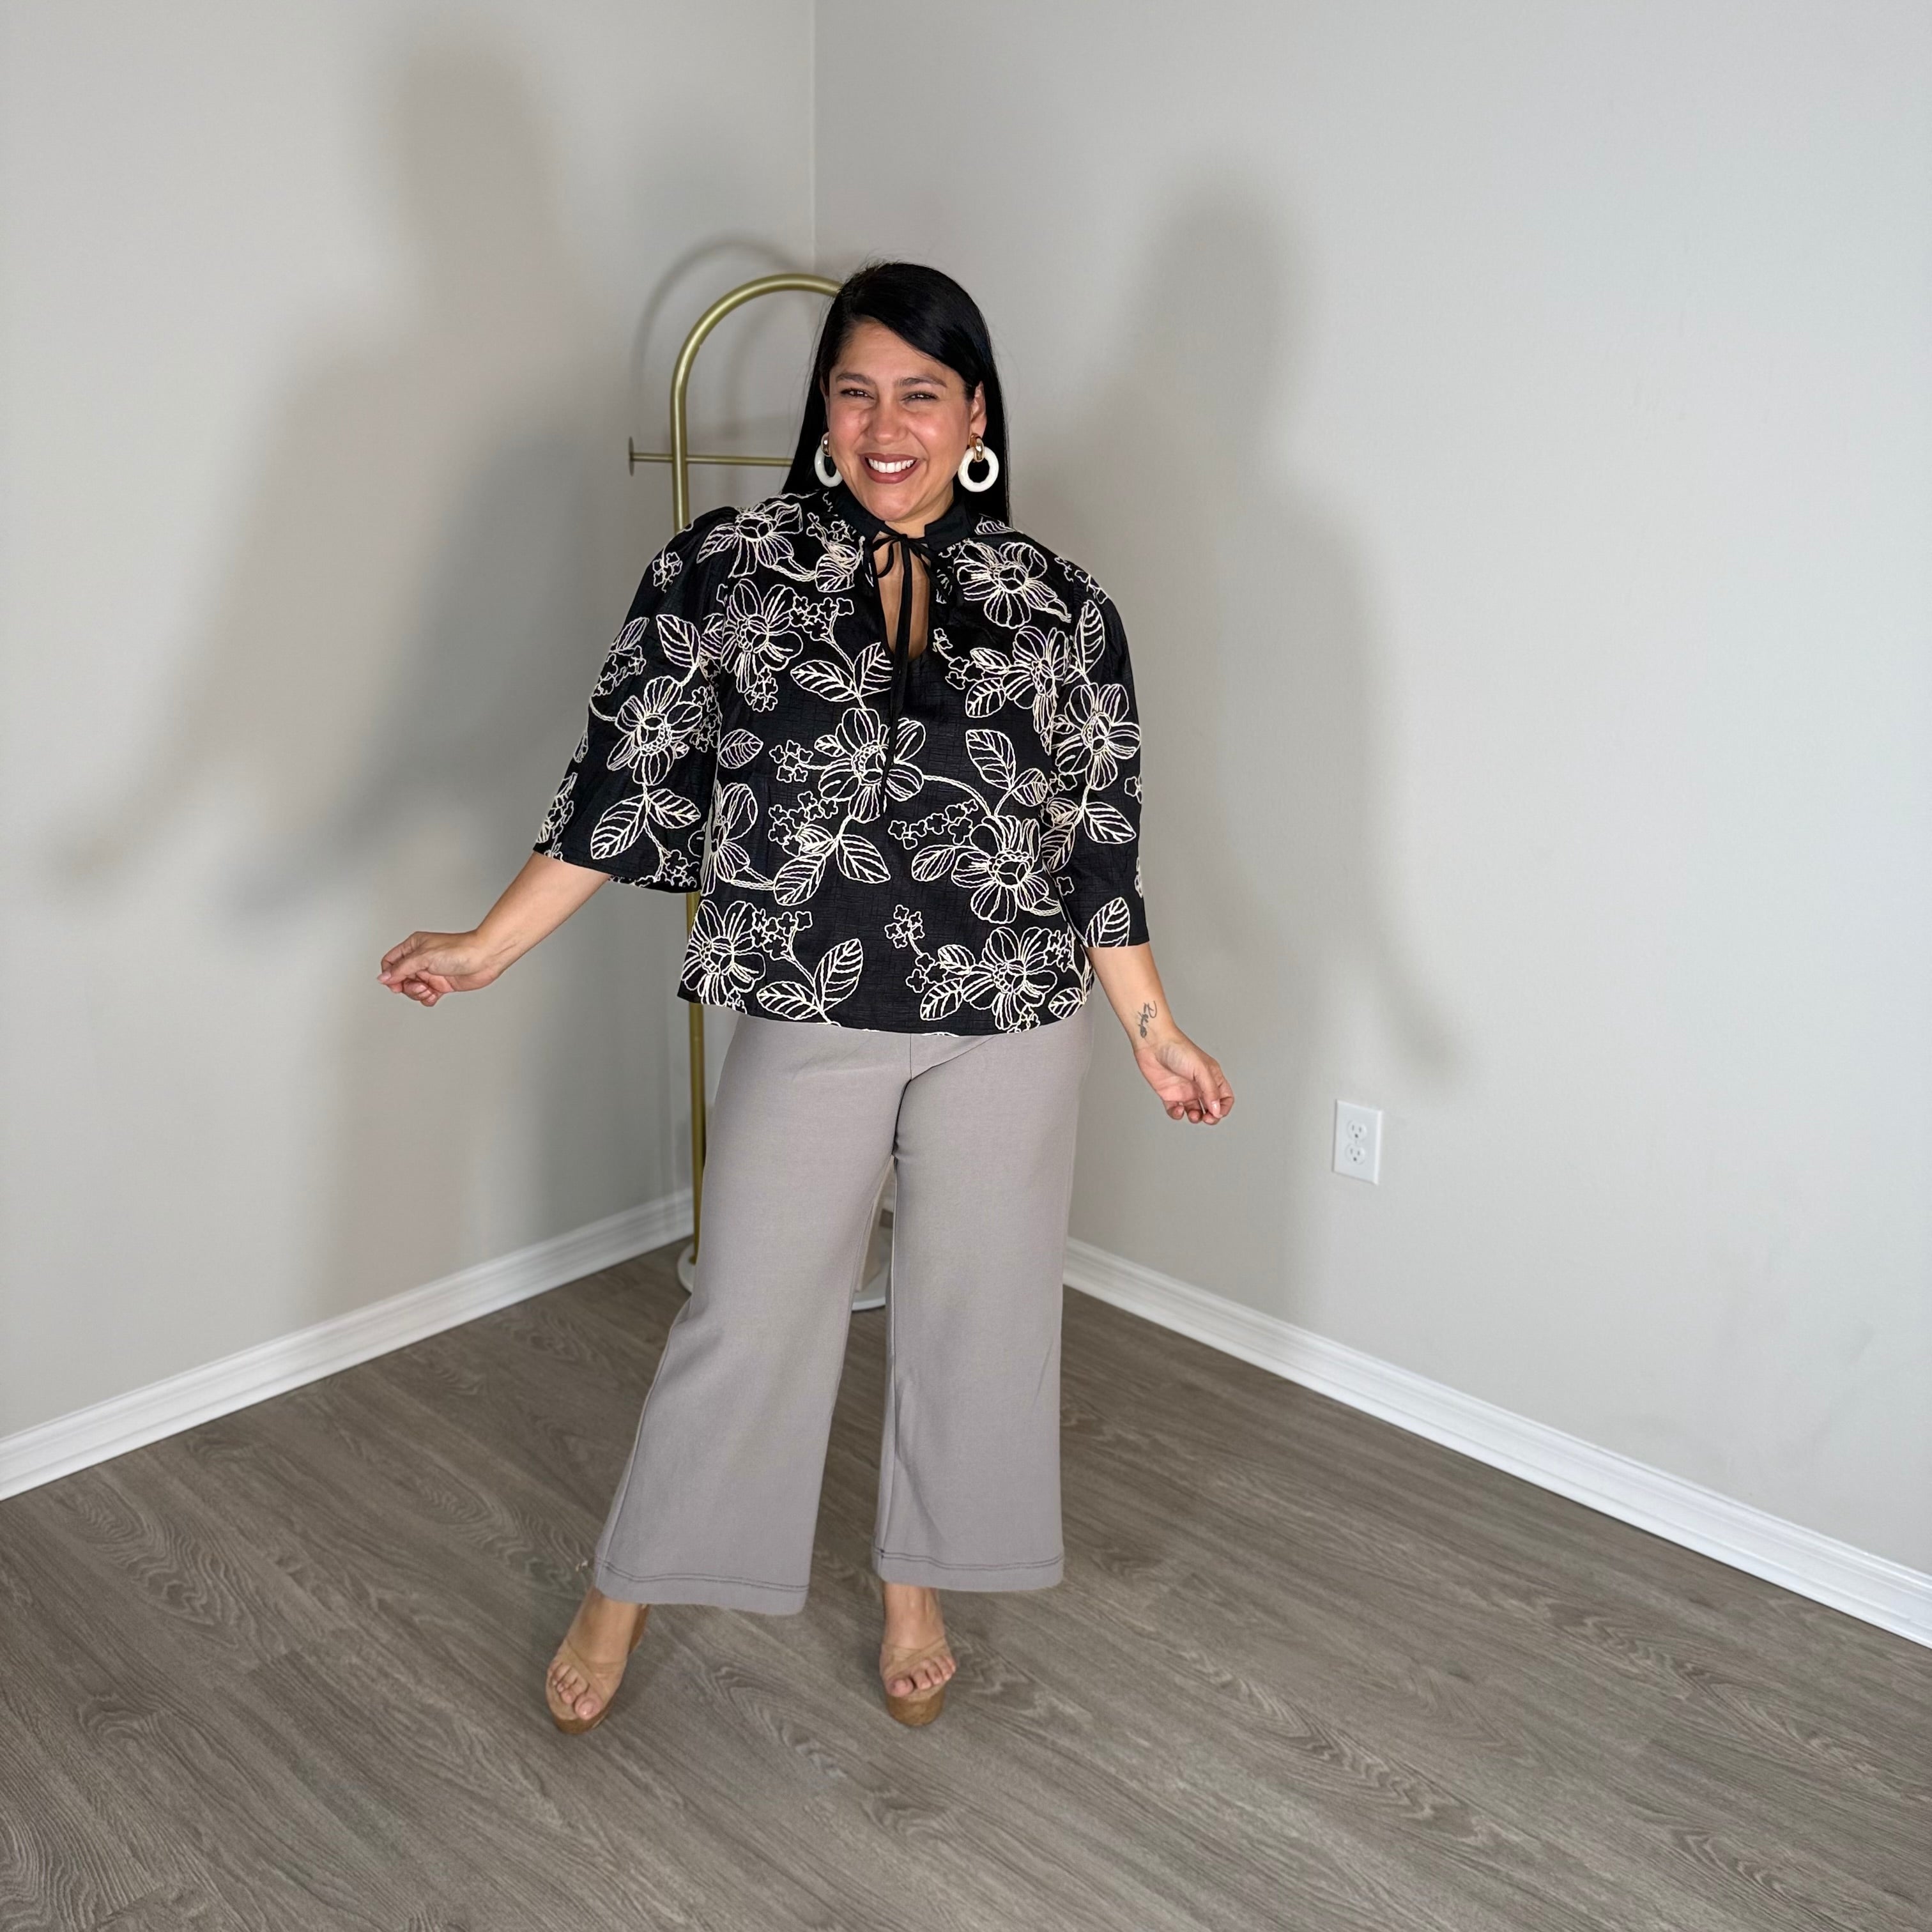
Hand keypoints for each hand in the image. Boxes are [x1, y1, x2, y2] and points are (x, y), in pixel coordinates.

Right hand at [377, 930, 501, 1006]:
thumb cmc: (459, 950)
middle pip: (400, 979)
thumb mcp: (423, 957)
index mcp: (413, 947)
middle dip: (406, 987)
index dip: (389, 975)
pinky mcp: (442, 984)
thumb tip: (383, 978)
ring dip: (418, 993)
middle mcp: (421, 959)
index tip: (395, 984)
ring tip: (430, 989)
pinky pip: (426, 996)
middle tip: (420, 985)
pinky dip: (428, 999)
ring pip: (413, 989)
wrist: (484, 958)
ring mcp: (431, 973)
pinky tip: (436, 995)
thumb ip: (401, 969)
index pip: (390, 962)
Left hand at [1134, 1029, 1233, 1124]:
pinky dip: (1177, 1115)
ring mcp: (1184, 1090)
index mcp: (1211, 1077)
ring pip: (1195, 1112)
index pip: (1225, 1097)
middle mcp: (1199, 1085)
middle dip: (1212, 1117)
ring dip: (1196, 1118)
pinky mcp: (1169, 1094)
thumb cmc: (1178, 1049)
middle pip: (1211, 1107)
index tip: (1217, 1112)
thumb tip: (1217, 1110)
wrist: (1153, 1044)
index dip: (1224, 1107)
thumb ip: (1210, 1090)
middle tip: (1207, 1118)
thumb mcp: (1201, 1069)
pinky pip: (1175, 1111)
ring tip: (1192, 1114)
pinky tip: (1177, 1109)